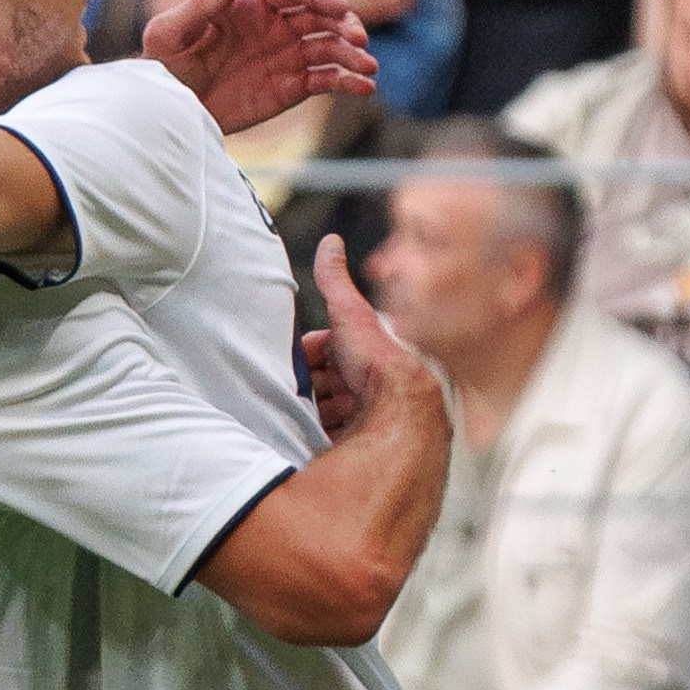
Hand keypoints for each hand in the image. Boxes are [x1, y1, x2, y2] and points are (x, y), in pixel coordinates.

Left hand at [141, 0, 377, 133]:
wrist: (169, 110)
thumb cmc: (164, 65)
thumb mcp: (171, 32)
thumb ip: (202, 4)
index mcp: (252, 4)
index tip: (339, 9)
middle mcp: (275, 26)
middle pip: (321, 16)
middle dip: (345, 25)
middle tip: (359, 41)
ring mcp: (286, 56)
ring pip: (329, 48)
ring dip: (353, 55)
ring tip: (369, 69)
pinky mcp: (291, 88)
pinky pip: (326, 81)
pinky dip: (347, 83)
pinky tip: (365, 89)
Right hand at [299, 231, 430, 442]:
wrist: (402, 411)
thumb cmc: (380, 363)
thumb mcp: (350, 314)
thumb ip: (336, 282)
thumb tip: (331, 243)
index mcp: (366, 358)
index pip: (326, 356)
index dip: (307, 358)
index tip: (291, 364)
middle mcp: (368, 389)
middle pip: (323, 387)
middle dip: (305, 387)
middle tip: (288, 388)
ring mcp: (364, 420)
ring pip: (323, 415)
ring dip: (307, 414)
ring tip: (292, 413)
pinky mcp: (358, 447)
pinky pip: (328, 441)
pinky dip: (312, 438)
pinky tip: (302, 435)